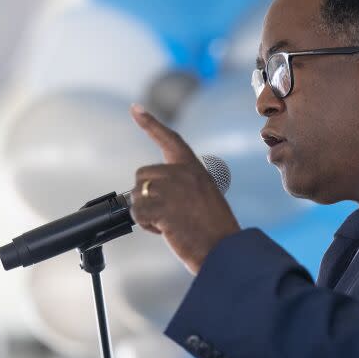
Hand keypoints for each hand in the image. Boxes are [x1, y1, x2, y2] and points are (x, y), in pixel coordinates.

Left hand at [129, 104, 240, 273]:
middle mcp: (182, 173)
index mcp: (194, 168)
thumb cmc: (214, 229)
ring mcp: (171, 188)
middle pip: (142, 176)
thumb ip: (181, 184)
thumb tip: (150, 189)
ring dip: (147, 213)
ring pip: (137, 195)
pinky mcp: (161, 206)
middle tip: (169, 215)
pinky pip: (137, 212)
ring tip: (171, 224)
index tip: (135, 108)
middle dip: (147, 196)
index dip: (150, 123)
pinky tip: (165, 230)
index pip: (169, 139)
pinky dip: (146, 225)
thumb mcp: (203, 195)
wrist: (222, 248)